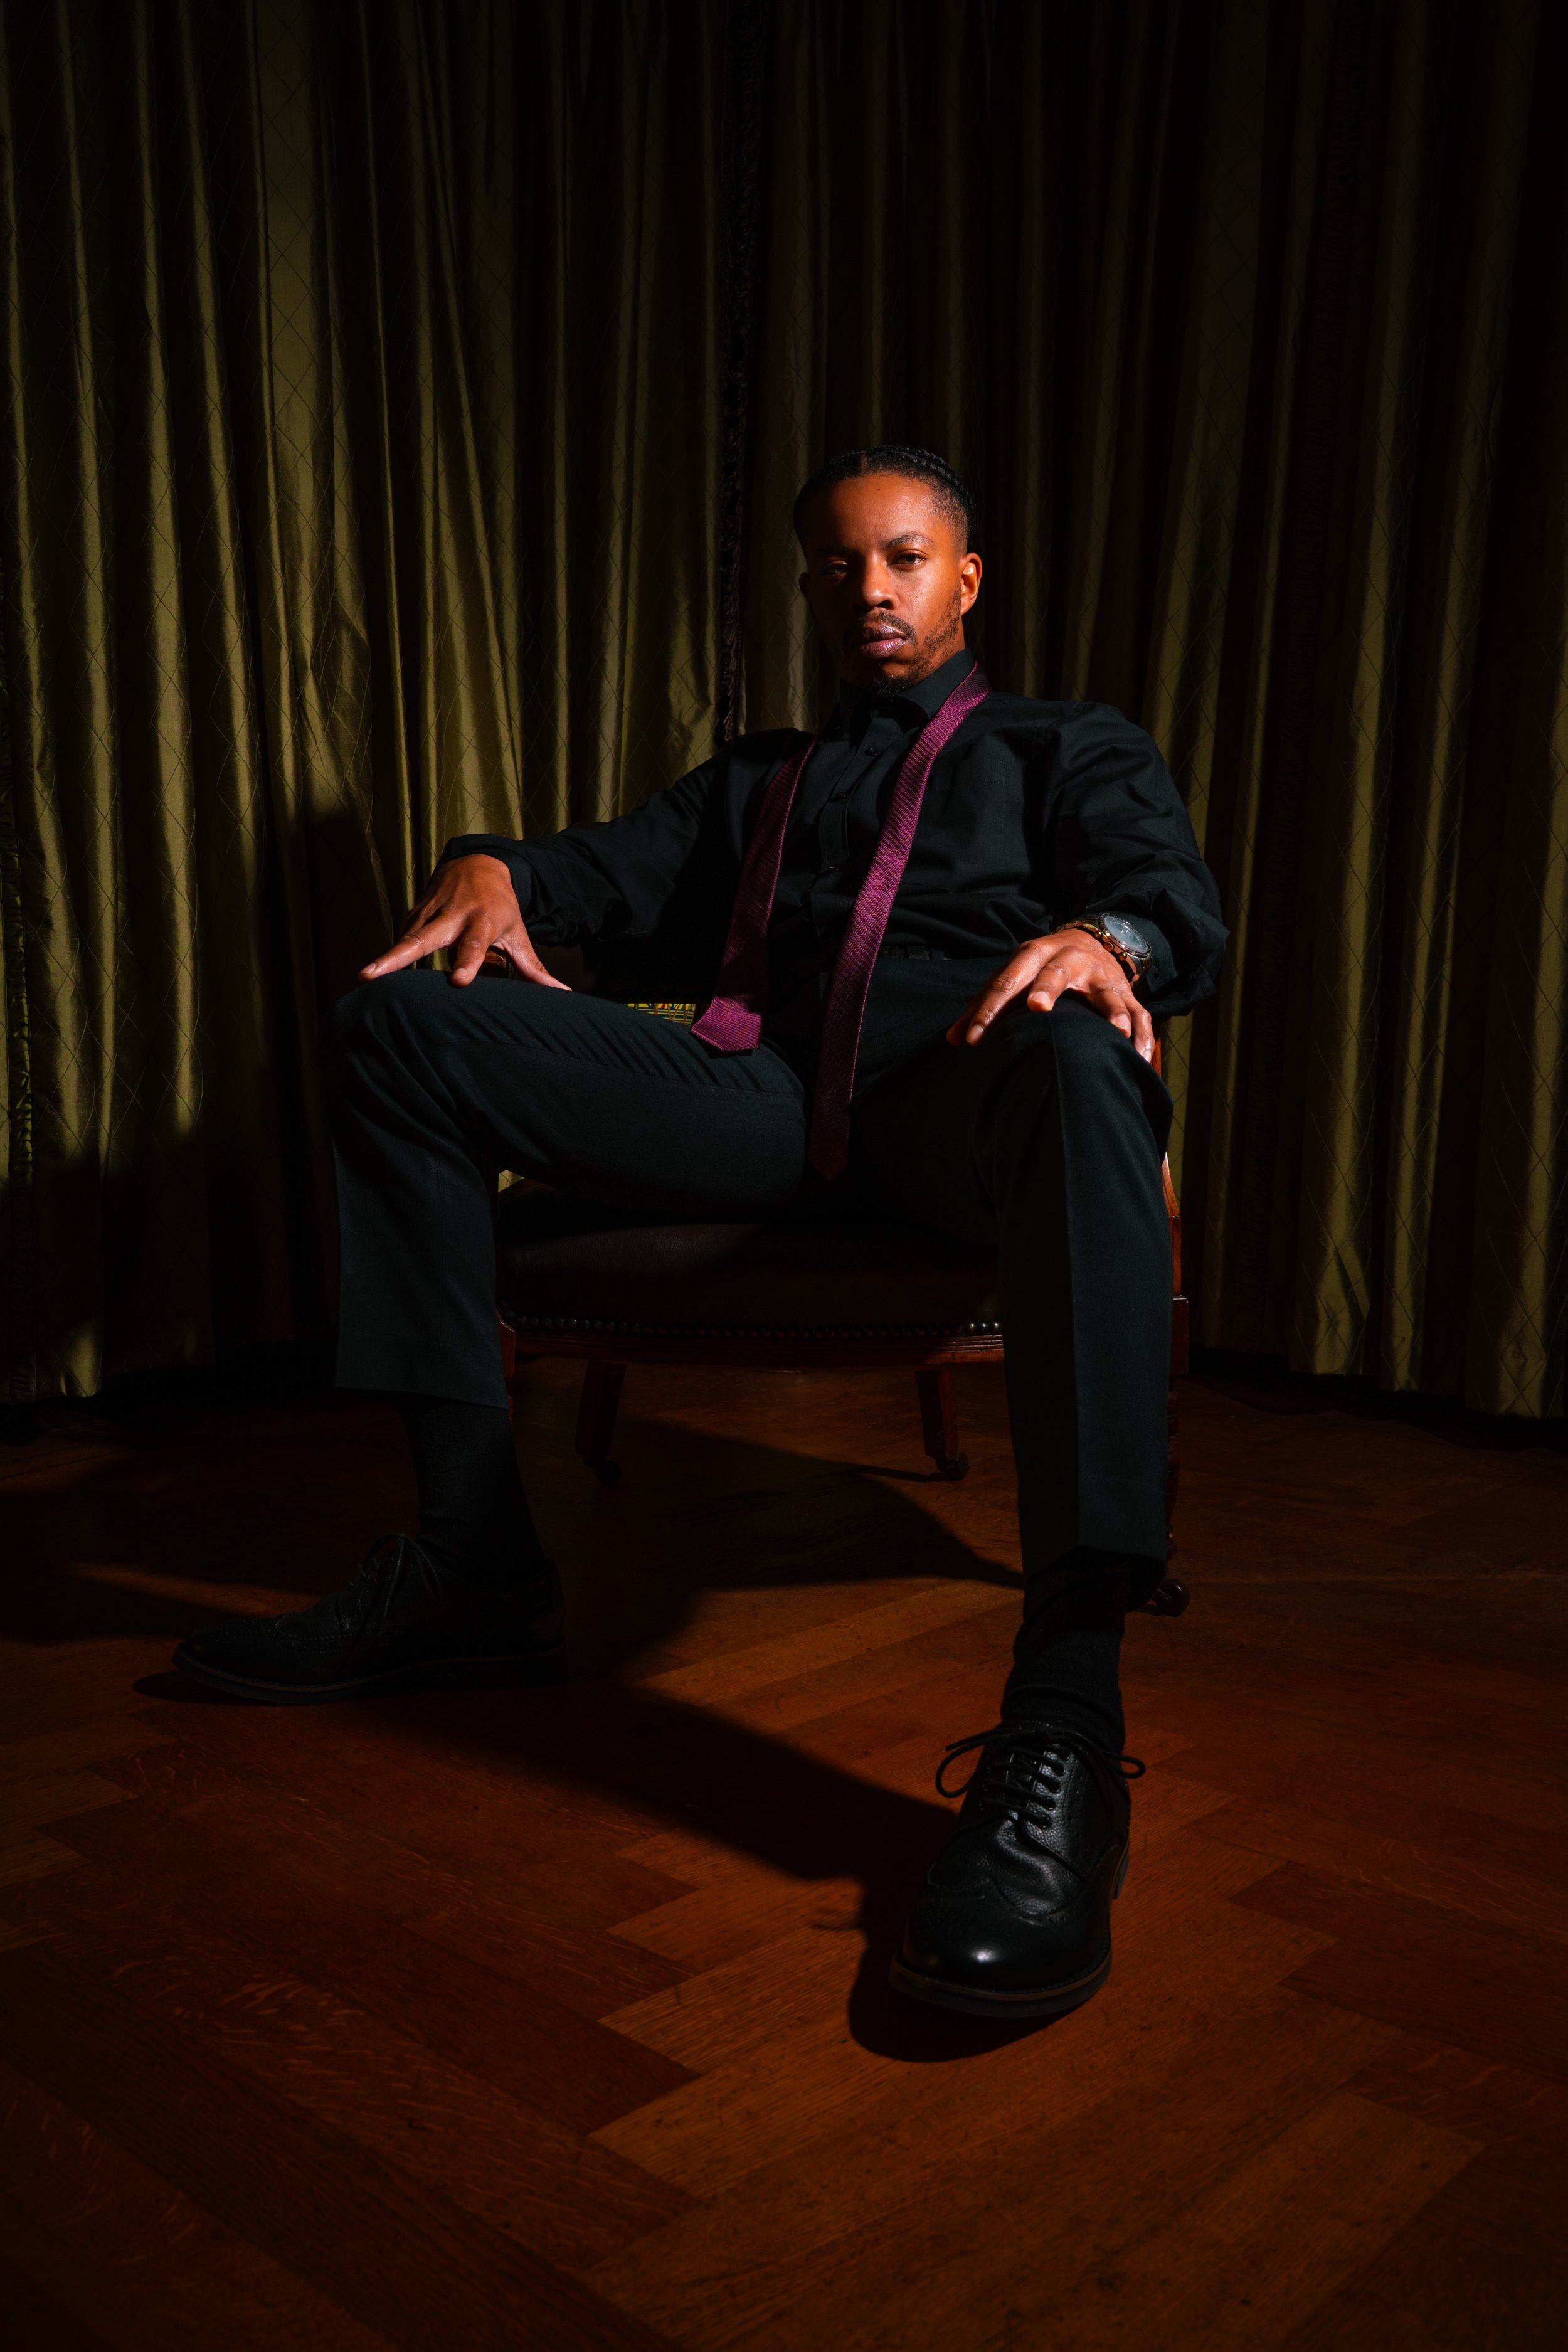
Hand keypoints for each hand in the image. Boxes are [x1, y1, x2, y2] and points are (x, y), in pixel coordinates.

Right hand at [359, 854, 569, 990]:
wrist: (480, 864)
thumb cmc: (503, 907)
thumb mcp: (520, 934)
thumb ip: (535, 968)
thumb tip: (562, 993)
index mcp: (482, 922)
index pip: (473, 947)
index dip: (467, 964)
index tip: (458, 982)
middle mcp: (452, 915)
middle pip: (422, 940)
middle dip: (398, 958)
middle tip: (373, 975)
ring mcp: (429, 912)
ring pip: (405, 937)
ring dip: (385, 958)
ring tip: (363, 979)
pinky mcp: (415, 913)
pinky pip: (402, 935)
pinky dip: (390, 954)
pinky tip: (374, 974)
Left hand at [947, 929, 1154, 1059]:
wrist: (1092, 940)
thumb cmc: (1039, 968)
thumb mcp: (1012, 976)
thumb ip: (983, 1006)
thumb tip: (953, 1040)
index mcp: (1032, 954)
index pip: (1006, 981)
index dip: (988, 1010)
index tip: (973, 1040)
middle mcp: (1068, 960)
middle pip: (1055, 974)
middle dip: (1046, 989)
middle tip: (1036, 1008)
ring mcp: (1100, 976)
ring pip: (1107, 993)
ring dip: (1110, 1012)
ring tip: (1116, 1033)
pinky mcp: (1126, 992)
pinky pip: (1139, 1014)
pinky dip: (1142, 1036)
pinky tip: (1139, 1058)